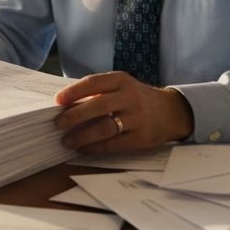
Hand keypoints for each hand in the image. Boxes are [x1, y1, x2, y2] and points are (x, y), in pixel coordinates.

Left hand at [53, 71, 193, 153]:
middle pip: (98, 106)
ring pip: (105, 127)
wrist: (171, 112)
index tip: (57, 100)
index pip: (94, 82)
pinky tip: (84, 148)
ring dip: (82, 136)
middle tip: (58, 124)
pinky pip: (114, 144)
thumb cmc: (136, 99)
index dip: (74, 91)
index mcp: (122, 80)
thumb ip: (99, 92)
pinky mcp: (142, 137)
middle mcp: (130, 97)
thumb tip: (66, 106)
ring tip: (67, 141)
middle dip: (75, 116)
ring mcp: (138, 118)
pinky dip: (96, 147)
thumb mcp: (122, 87)